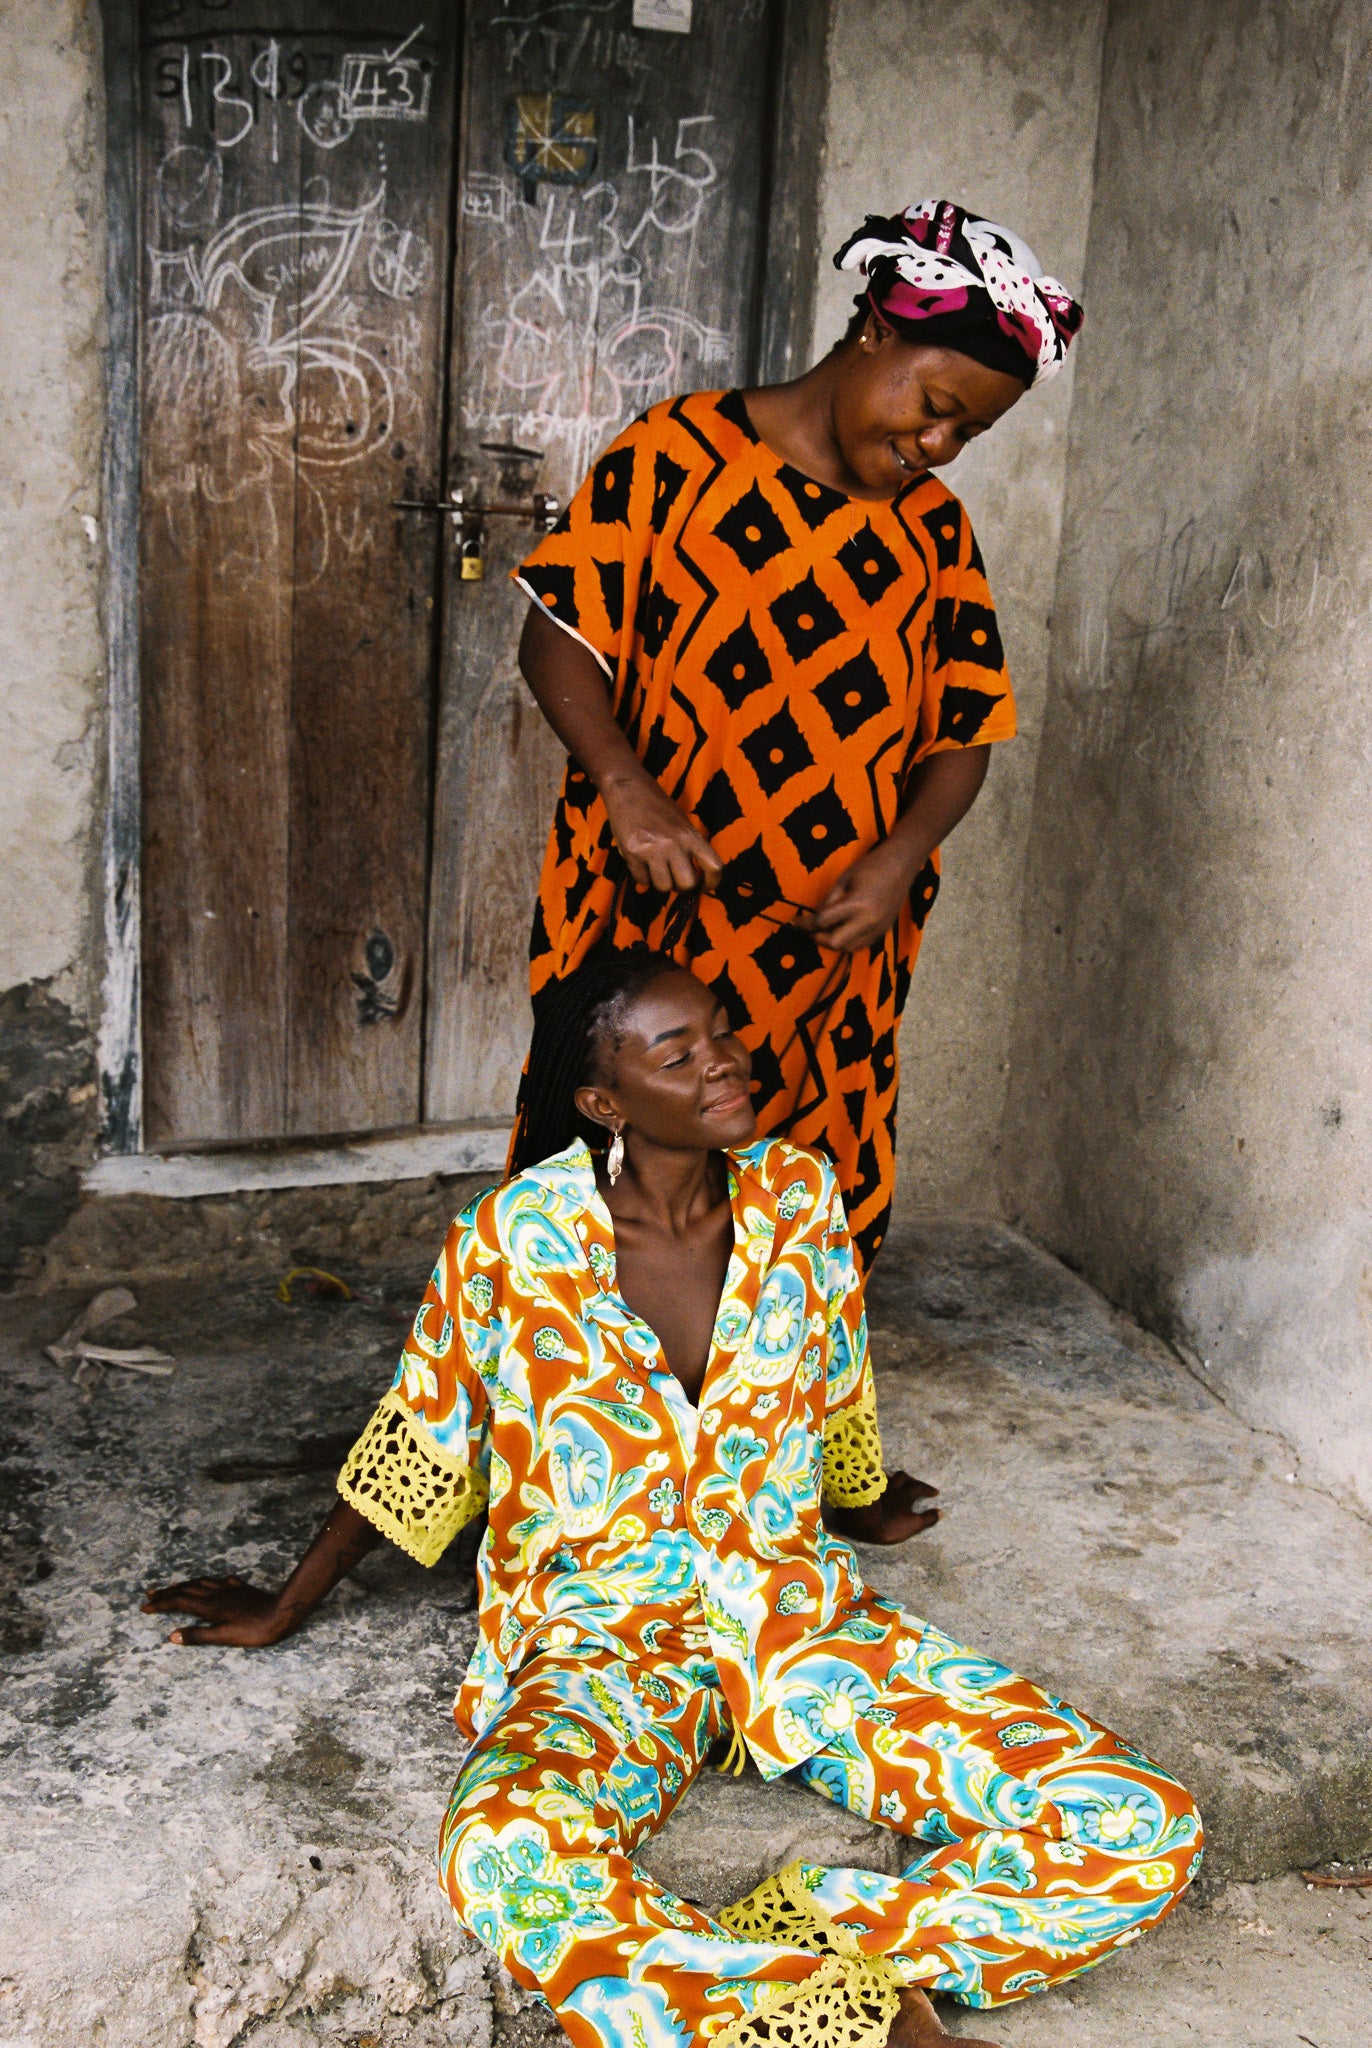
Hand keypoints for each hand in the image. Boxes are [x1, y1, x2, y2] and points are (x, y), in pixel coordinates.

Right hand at [141, 1572, 294, 1646]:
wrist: (281, 1613)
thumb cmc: (253, 1630)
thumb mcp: (223, 1637)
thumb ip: (198, 1636)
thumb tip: (172, 1636)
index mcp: (209, 1606)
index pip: (178, 1602)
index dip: (160, 1604)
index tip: (144, 1607)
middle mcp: (216, 1594)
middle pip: (186, 1590)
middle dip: (166, 1592)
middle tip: (150, 1593)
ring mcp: (229, 1589)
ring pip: (201, 1583)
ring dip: (184, 1584)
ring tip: (173, 1586)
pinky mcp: (241, 1589)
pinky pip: (219, 1581)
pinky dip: (208, 1582)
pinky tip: (211, 1583)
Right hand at [602, 769, 722, 894]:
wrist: (629, 788)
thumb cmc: (658, 806)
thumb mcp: (683, 823)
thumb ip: (691, 847)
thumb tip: (694, 877)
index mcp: (691, 835)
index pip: (713, 866)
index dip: (712, 883)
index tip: (703, 886)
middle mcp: (674, 843)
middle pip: (686, 884)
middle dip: (680, 887)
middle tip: (674, 878)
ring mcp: (652, 849)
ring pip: (663, 887)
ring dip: (660, 883)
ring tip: (656, 869)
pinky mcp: (632, 853)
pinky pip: (642, 881)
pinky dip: (643, 877)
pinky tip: (642, 864)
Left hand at [806, 838, 920, 953]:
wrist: (902, 866)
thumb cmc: (870, 867)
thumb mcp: (844, 879)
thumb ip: (829, 901)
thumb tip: (815, 918)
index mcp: (856, 905)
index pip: (823, 922)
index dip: (805, 923)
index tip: (794, 922)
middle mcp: (868, 922)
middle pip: (835, 943)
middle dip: (819, 938)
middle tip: (811, 929)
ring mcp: (877, 929)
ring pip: (848, 949)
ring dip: (833, 942)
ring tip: (825, 930)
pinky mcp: (883, 932)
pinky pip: (860, 945)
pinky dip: (848, 942)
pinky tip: (842, 930)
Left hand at [825, 1471, 939, 1544]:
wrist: (862, 1520)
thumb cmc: (889, 1524)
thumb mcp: (913, 1524)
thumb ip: (927, 1519)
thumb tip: (942, 1513)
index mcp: (906, 1494)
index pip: (920, 1487)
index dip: (928, 1489)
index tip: (935, 1492)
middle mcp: (893, 1486)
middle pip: (903, 1477)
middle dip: (910, 1479)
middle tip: (914, 1483)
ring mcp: (878, 1487)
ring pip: (887, 1476)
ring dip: (893, 1478)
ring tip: (895, 1482)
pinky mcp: (865, 1489)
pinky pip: (871, 1480)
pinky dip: (875, 1481)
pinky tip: (874, 1484)